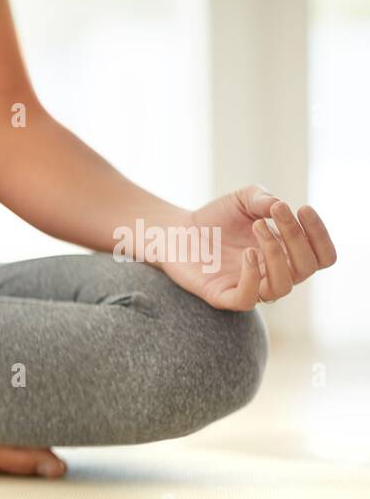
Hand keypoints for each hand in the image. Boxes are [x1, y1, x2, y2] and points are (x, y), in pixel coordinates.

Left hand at [161, 185, 336, 310]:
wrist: (177, 230)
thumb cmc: (216, 217)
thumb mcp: (245, 199)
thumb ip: (265, 199)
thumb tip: (281, 207)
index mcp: (286, 255)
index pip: (322, 257)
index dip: (320, 235)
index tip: (304, 208)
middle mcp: (272, 275)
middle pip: (305, 269)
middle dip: (297, 238)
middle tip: (276, 212)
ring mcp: (248, 287)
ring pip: (282, 287)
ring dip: (276, 254)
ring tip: (258, 227)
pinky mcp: (222, 296)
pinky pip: (247, 299)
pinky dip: (252, 277)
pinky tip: (248, 252)